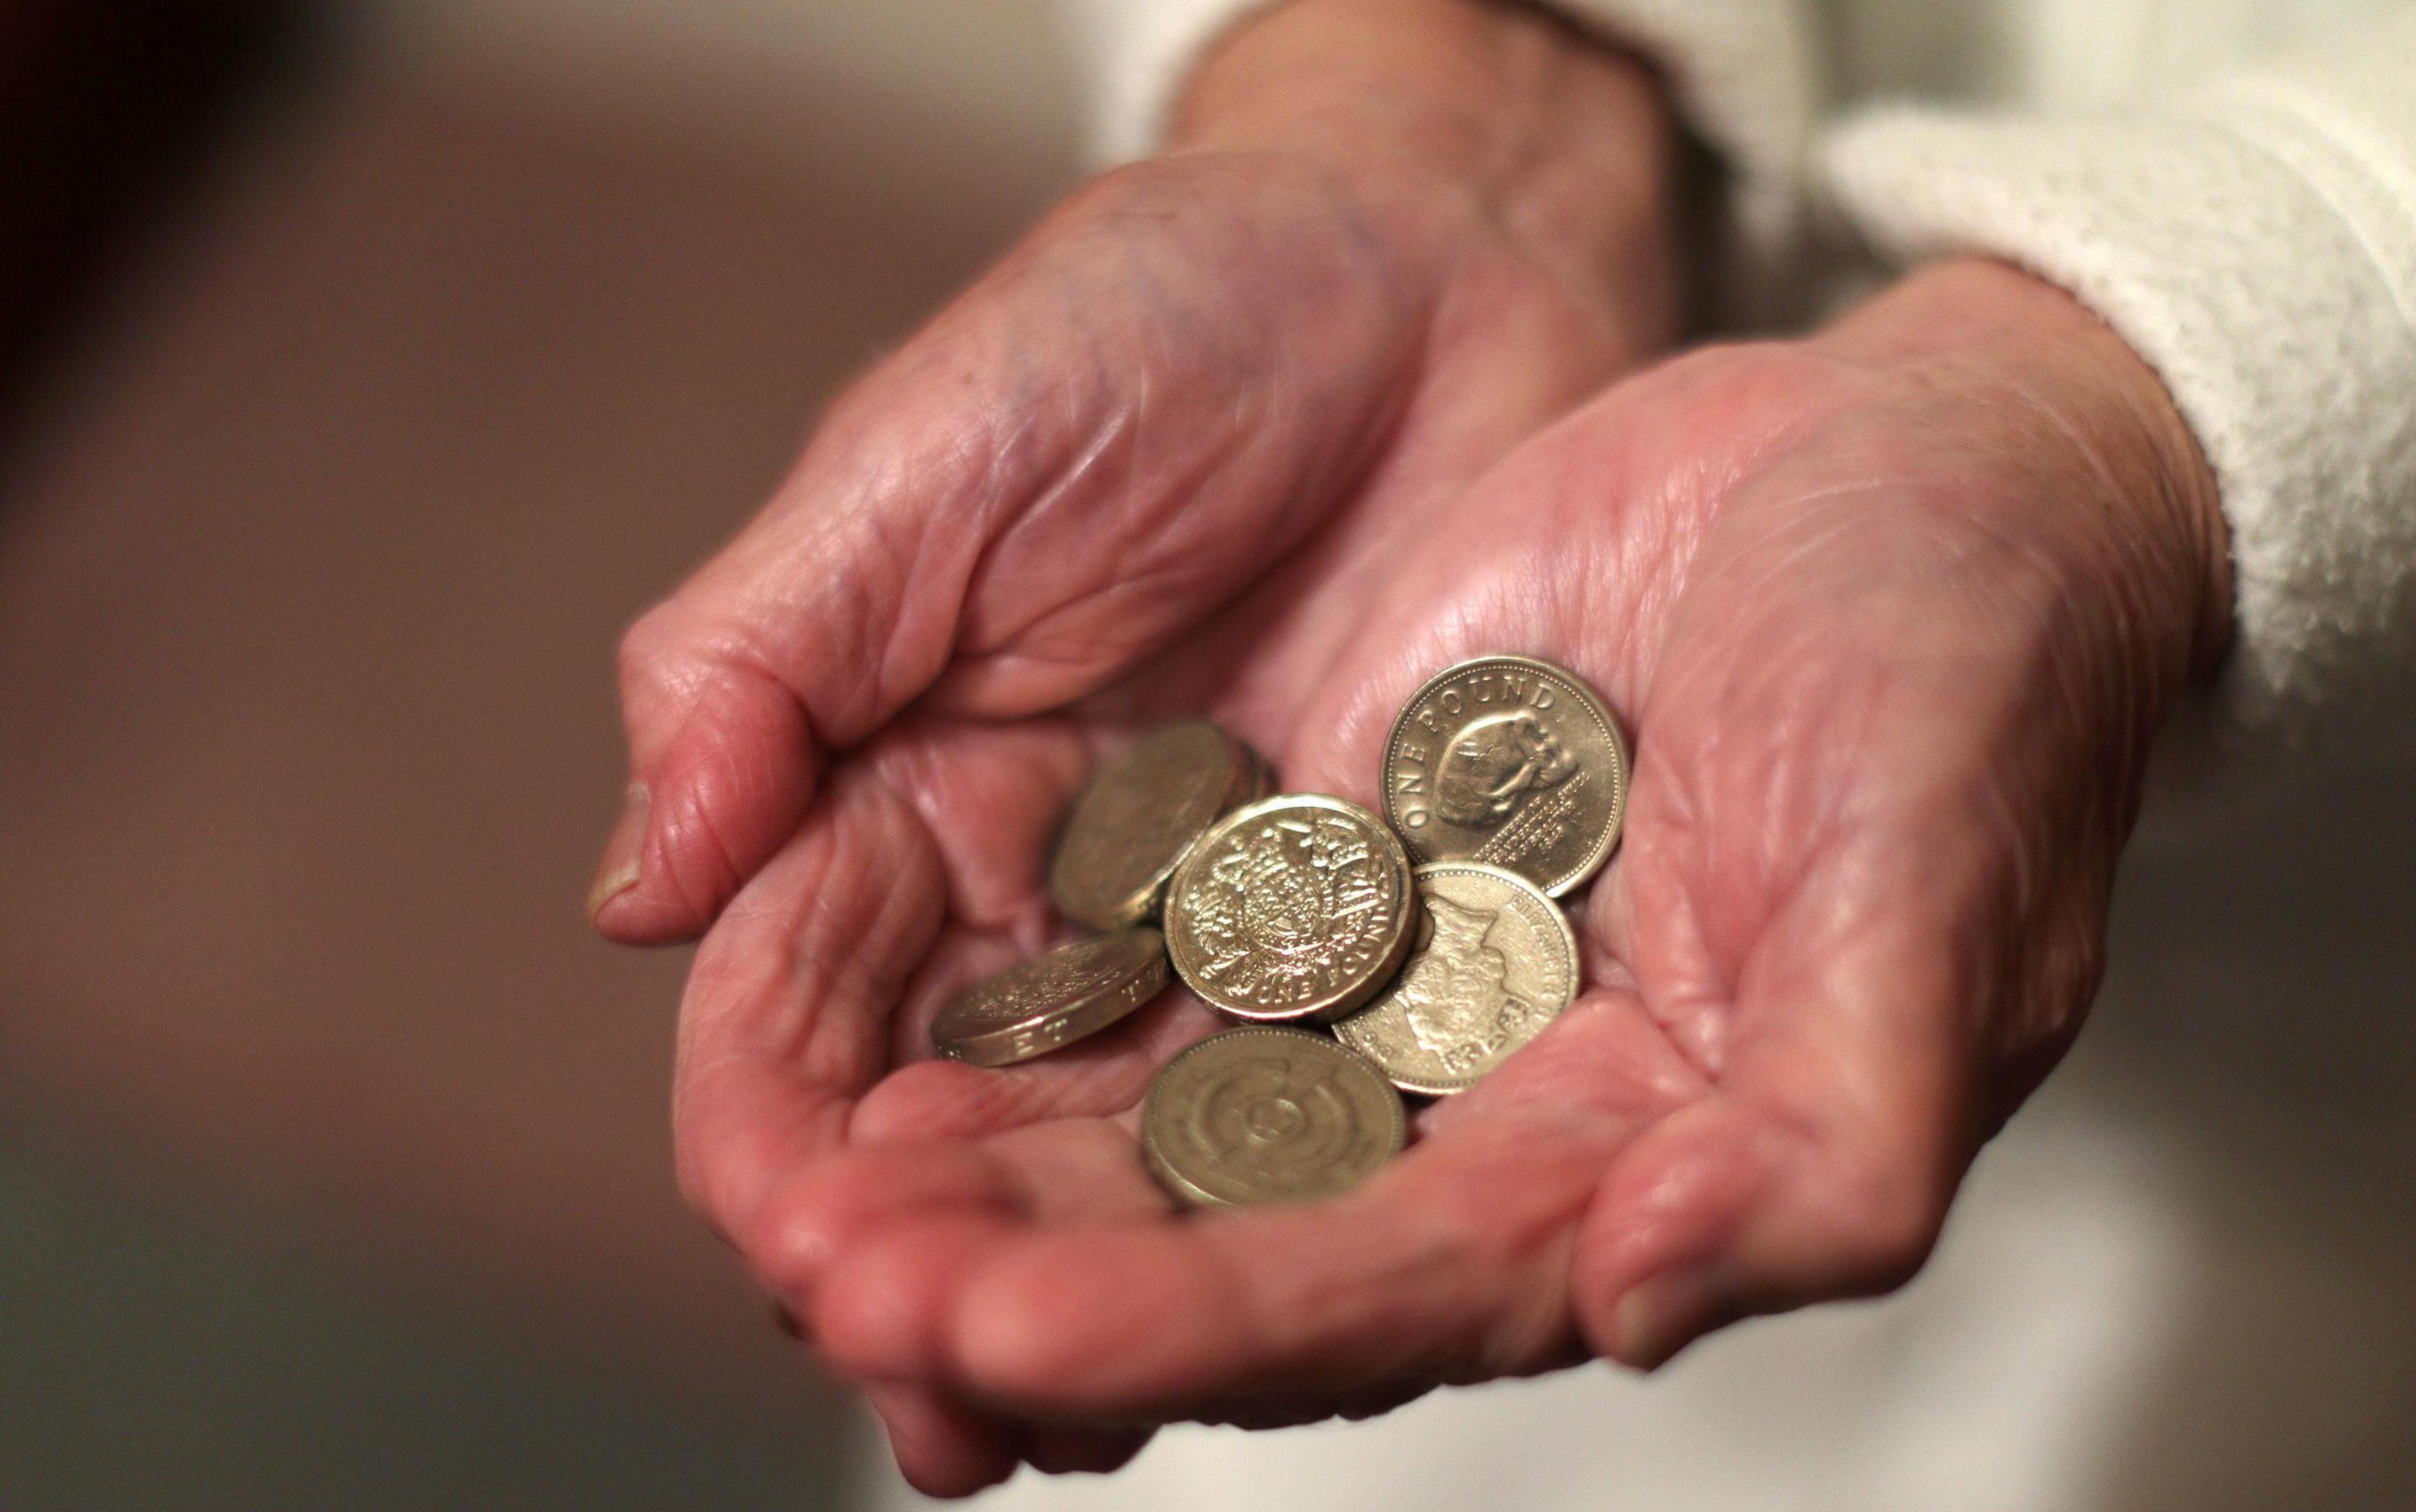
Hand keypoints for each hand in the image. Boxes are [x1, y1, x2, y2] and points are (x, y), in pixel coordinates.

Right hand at [589, 0, 1677, 1491]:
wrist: (1429, 259)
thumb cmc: (1153, 317)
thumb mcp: (917, 462)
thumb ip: (761, 668)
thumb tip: (629, 890)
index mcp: (887, 798)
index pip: (793, 1016)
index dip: (783, 1138)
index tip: (805, 1236)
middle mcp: (1033, 903)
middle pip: (951, 1133)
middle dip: (929, 1264)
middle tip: (941, 1380)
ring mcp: (1205, 936)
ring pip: (1119, 1159)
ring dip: (1086, 1295)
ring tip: (1061, 1412)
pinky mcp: (1373, 937)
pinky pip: (1309, 1098)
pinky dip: (1269, 1211)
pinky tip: (1261, 1316)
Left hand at [665, 248, 2228, 1493]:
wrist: (1926, 471)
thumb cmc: (1974, 687)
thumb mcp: (1943, 919)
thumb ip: (1824, 1148)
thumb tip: (1644, 1308)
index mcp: (1636, 1168)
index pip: (1392, 1290)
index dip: (1208, 1323)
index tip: (1016, 1329)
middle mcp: (1498, 1109)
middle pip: (1237, 1234)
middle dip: (1040, 1272)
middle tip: (844, 1281)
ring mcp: (1403, 974)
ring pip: (1164, 1109)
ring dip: (992, 1160)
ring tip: (807, 1192)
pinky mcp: (1334, 845)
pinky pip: (1156, 940)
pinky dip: (1026, 994)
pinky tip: (879, 1023)